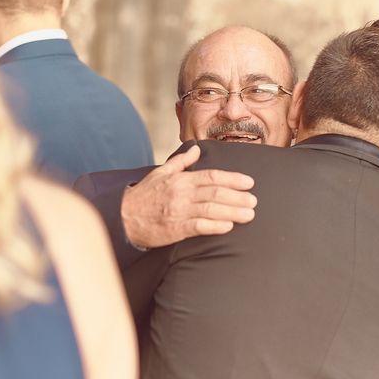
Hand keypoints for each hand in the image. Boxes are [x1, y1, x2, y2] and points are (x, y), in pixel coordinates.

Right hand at [121, 145, 256, 248]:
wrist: (124, 217)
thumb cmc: (144, 195)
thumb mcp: (161, 172)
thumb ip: (181, 161)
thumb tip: (197, 149)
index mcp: (181, 180)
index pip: (212, 176)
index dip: (233, 179)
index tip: (249, 182)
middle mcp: (182, 194)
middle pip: (216, 193)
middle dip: (238, 197)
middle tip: (254, 201)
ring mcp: (180, 211)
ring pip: (212, 210)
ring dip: (233, 212)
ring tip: (249, 215)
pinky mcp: (176, 229)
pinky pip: (200, 226)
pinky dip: (215, 226)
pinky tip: (228, 226)